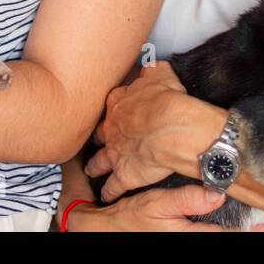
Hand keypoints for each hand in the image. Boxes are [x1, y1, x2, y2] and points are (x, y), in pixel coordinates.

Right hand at [66, 186, 263, 231]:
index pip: (235, 235)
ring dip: (249, 230)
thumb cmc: (130, 218)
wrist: (109, 230)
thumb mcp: (155, 204)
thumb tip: (216, 194)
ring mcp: (193, 238)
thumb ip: (186, 200)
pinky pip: (218, 234)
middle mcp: (196, 240)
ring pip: (228, 237)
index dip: (261, 229)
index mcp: (192, 236)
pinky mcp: (190, 235)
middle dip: (262, 231)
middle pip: (237, 238)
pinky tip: (245, 221)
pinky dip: (233, 229)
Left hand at [84, 60, 215, 201]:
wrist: (173, 127)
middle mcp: (112, 129)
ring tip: (90, 169)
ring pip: (98, 161)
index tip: (112, 109)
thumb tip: (149, 68)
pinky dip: (109, 192)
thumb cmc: (168, 100)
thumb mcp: (160, 73)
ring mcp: (115, 153)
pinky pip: (112, 186)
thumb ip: (150, 72)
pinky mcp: (124, 174)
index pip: (110, 104)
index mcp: (119, 103)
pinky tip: (106, 195)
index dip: (112, 108)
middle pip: (98, 132)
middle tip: (97, 137)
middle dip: (97, 136)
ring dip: (94, 165)